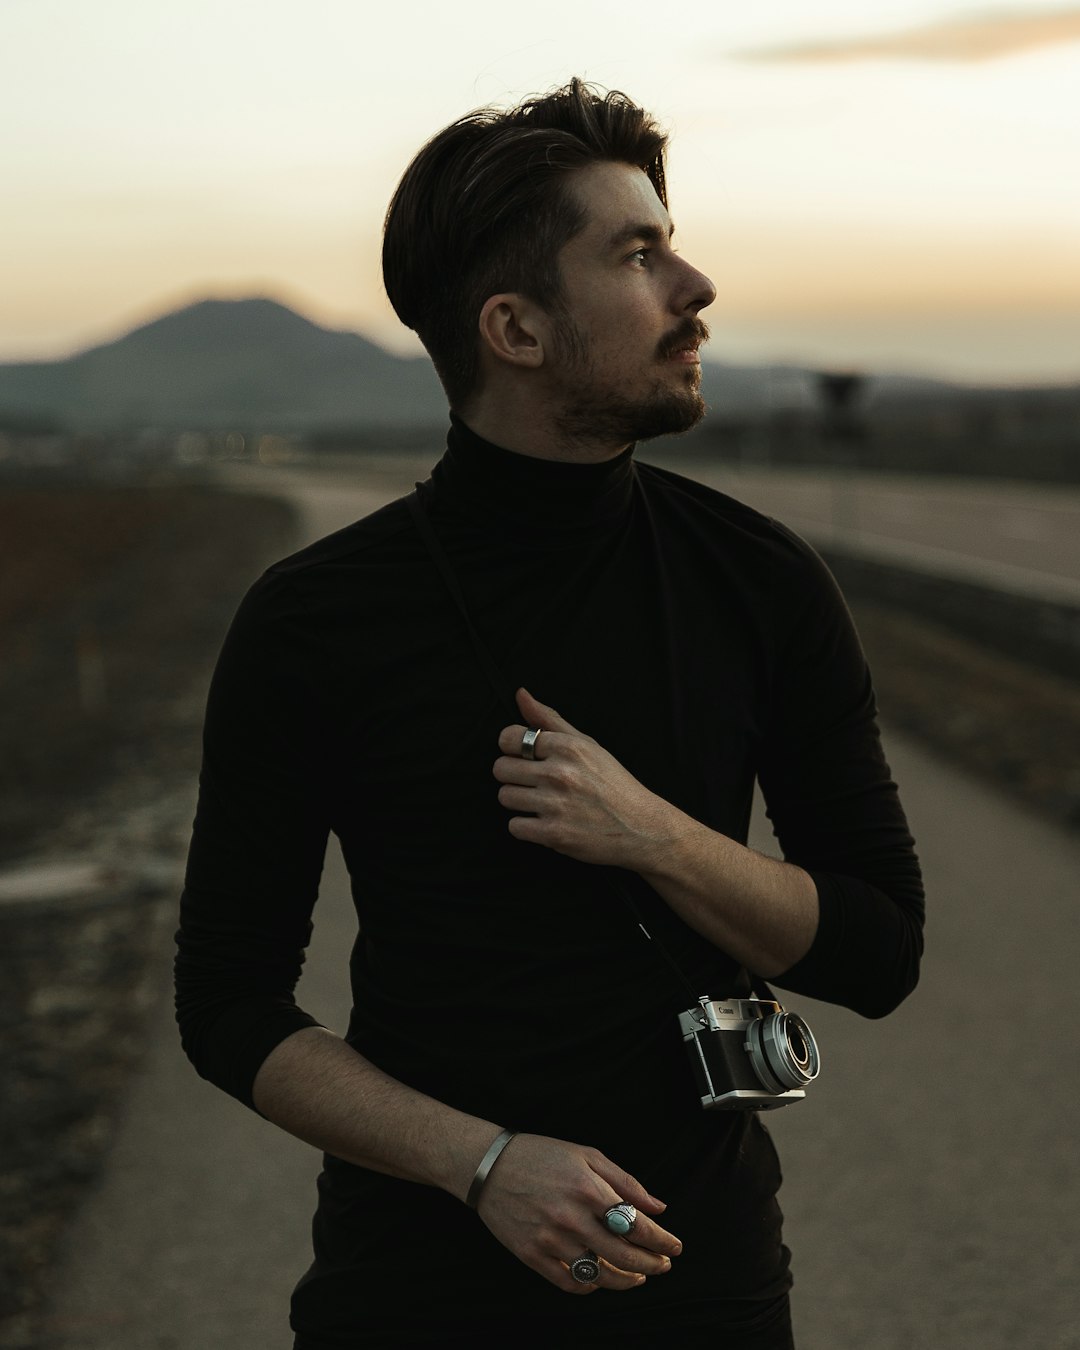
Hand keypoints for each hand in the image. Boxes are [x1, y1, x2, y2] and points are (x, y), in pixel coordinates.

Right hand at [476, 1132, 681, 1294]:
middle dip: (651, 1265)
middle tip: (663, 1266)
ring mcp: (550, 1240)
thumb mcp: (586, 1154)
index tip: (674, 1246)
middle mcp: (572, 1218)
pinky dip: (590, 1285)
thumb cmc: (541, 1155)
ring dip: (625, 1280)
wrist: (489, 1166)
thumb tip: (658, 1207)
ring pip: (599, 1274)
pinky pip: (569, 1282)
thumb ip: (625, 1181)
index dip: (661, 1240)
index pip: (636, 1225)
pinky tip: (599, 1278)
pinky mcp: (532, 1255)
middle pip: (623, 1255)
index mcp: (588, 1189)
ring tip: (637, 1277)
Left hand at [494, 688, 689, 870]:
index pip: (508, 738)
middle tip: (533, 782)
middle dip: (513, 775)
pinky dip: (525, 826)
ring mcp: (555, 805)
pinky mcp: (553, 835)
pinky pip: (514, 826)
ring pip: (504, 797)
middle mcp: (559, 774)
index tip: (523, 756)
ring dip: (518, 801)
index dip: (512, 748)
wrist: (640, 827)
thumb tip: (520, 694)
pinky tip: (545, 821)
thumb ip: (550, 719)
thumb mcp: (587, 744)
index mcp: (567, 747)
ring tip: (541, 802)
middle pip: (501, 769)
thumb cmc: (613, 784)